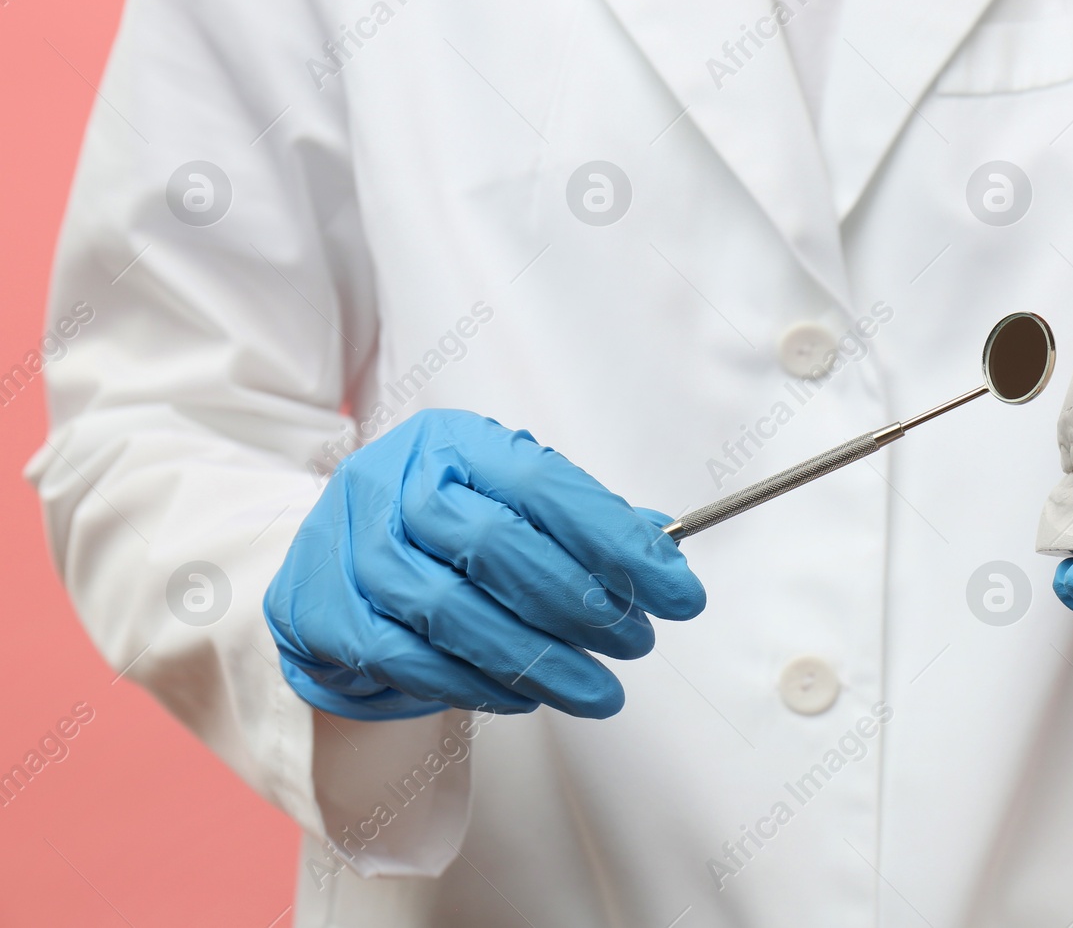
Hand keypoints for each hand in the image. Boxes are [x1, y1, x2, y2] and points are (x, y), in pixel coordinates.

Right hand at [264, 409, 703, 719]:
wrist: (332, 565)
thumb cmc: (443, 532)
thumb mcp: (509, 502)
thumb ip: (582, 523)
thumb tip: (665, 555)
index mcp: (454, 442)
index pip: (543, 485)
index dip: (617, 541)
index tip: (679, 592)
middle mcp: (394, 483)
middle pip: (494, 544)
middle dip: (580, 603)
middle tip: (637, 643)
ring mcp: (352, 549)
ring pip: (452, 612)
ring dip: (539, 662)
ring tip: (601, 690)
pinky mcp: (327, 617)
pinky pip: (412, 662)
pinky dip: (480, 686)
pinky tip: (529, 696)